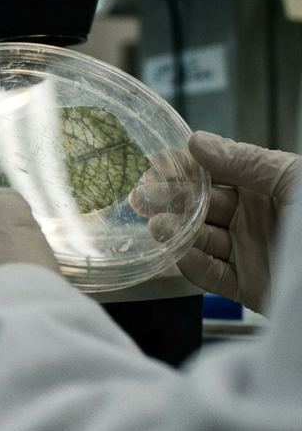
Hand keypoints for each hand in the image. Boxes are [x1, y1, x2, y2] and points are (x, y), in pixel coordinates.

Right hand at [130, 131, 298, 311]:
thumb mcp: (295, 178)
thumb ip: (245, 160)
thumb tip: (196, 142)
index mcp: (268, 185)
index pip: (215, 172)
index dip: (183, 168)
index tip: (155, 164)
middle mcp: (255, 217)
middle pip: (201, 206)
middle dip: (171, 200)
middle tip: (144, 197)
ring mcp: (251, 253)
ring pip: (201, 241)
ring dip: (176, 232)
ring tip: (159, 226)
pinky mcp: (249, 289)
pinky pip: (213, 277)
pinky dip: (194, 267)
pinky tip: (180, 255)